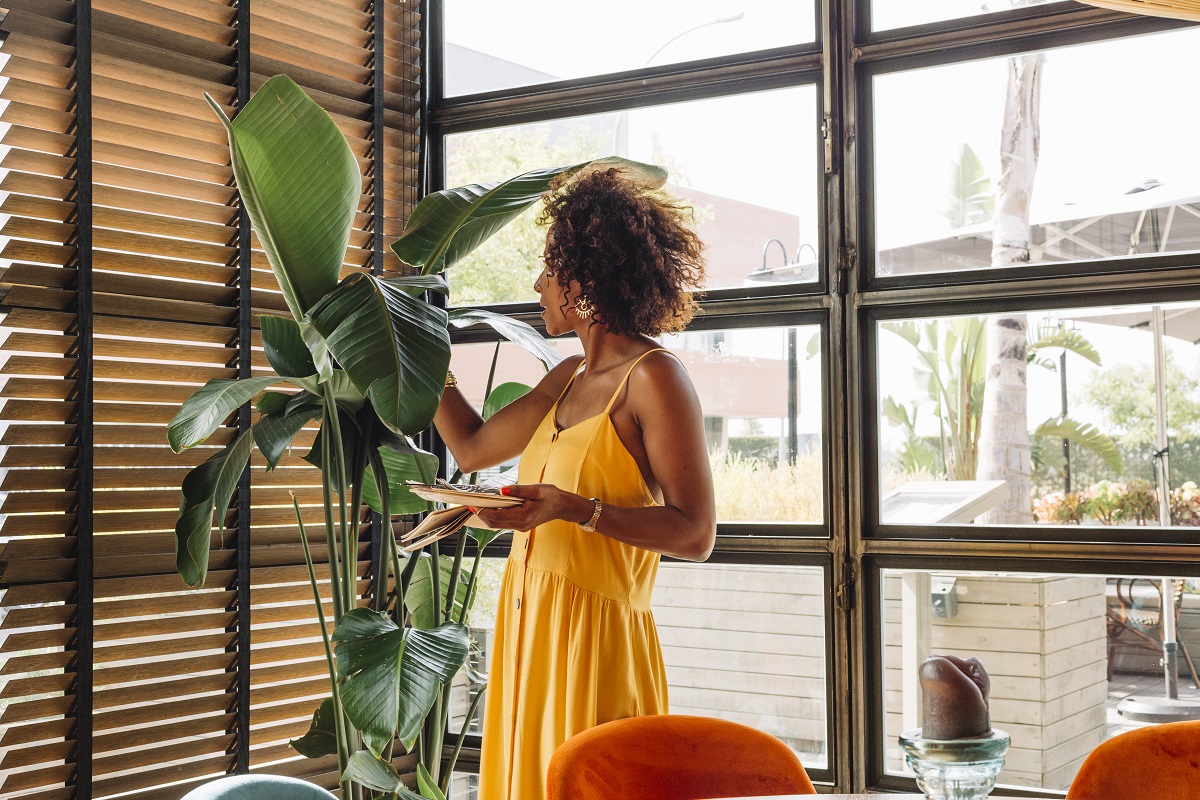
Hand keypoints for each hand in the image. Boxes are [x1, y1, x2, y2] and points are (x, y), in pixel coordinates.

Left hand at [471, 483, 586, 531]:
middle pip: (494, 523)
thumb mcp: (536, 489)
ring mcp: (520, 526)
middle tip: (470, 504)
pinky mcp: (521, 524)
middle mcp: (520, 525)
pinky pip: (504, 522)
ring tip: (477, 504)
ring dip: (487, 515)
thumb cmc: (551, 496)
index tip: (472, 504)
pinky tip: (491, 506)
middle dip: (481, 514)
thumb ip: (518, 490)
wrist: (563, 506)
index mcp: (523, 517)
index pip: (497, 517)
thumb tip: (500, 491)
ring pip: (498, 524)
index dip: (483, 511)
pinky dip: (495, 515)